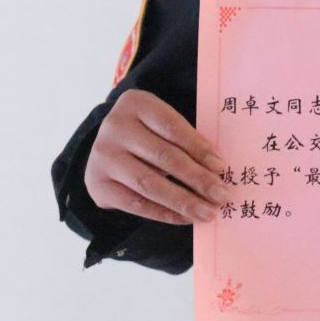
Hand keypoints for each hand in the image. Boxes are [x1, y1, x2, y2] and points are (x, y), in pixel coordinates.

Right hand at [84, 88, 231, 224]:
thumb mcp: (162, 125)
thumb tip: (217, 171)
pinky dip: (164, 213)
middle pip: (163, 156)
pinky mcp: (98, 184)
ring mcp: (103, 156)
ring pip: (149, 183)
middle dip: (197, 178)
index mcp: (136, 103)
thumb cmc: (148, 134)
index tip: (221, 167)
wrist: (108, 149)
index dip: (198, 148)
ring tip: (207, 212)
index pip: (172, 126)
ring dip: (183, 201)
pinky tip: (185, 218)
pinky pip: (136, 203)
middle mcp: (115, 127)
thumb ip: (186, 140)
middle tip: (221, 195)